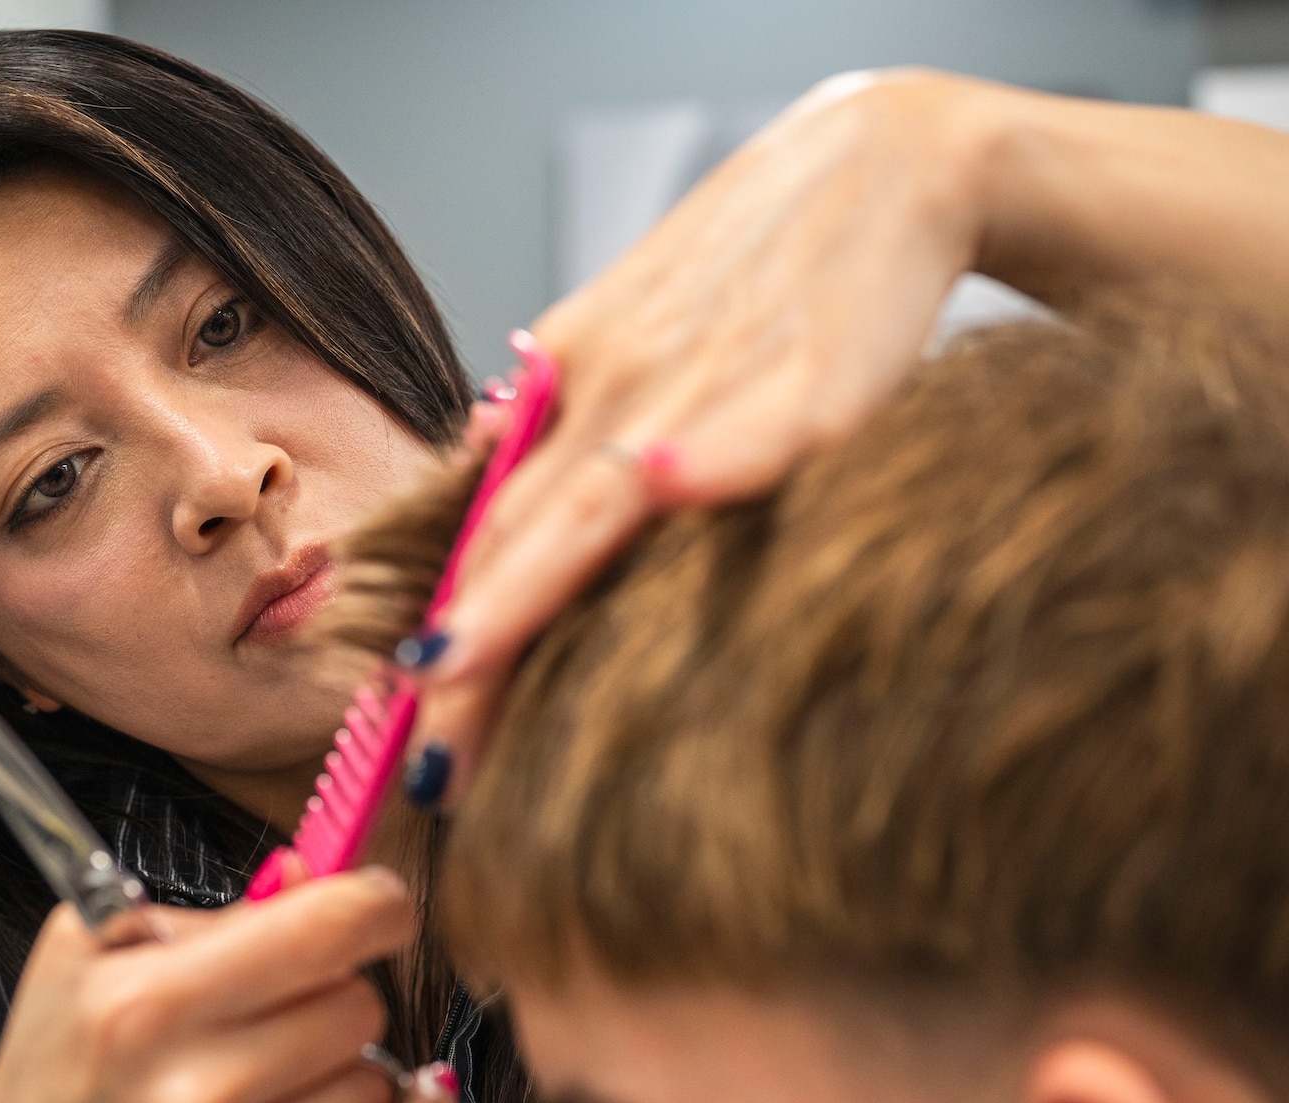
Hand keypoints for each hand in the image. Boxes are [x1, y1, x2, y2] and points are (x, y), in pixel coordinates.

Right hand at [0, 873, 458, 1102]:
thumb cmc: (58, 1082)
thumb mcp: (89, 958)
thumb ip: (207, 910)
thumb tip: (313, 874)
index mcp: (143, 1008)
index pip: (324, 927)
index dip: (374, 903)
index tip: (378, 904)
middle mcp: (192, 1097)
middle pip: (357, 1003)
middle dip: (330, 995)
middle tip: (277, 1017)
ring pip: (376, 1077)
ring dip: (341, 1072)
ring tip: (271, 1089)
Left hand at [408, 70, 1004, 794]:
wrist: (886, 163)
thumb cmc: (758, 264)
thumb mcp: (628, 324)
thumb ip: (560, 408)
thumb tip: (481, 473)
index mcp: (571, 377)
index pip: (488, 523)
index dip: (442, 620)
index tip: (401, 715)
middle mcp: (616, 385)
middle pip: (518, 533)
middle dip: (458, 649)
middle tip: (414, 754)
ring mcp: (704, 383)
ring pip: (594, 501)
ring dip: (518, 589)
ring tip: (453, 671)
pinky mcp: (808, 380)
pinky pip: (750, 432)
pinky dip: (706, 463)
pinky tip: (666, 495)